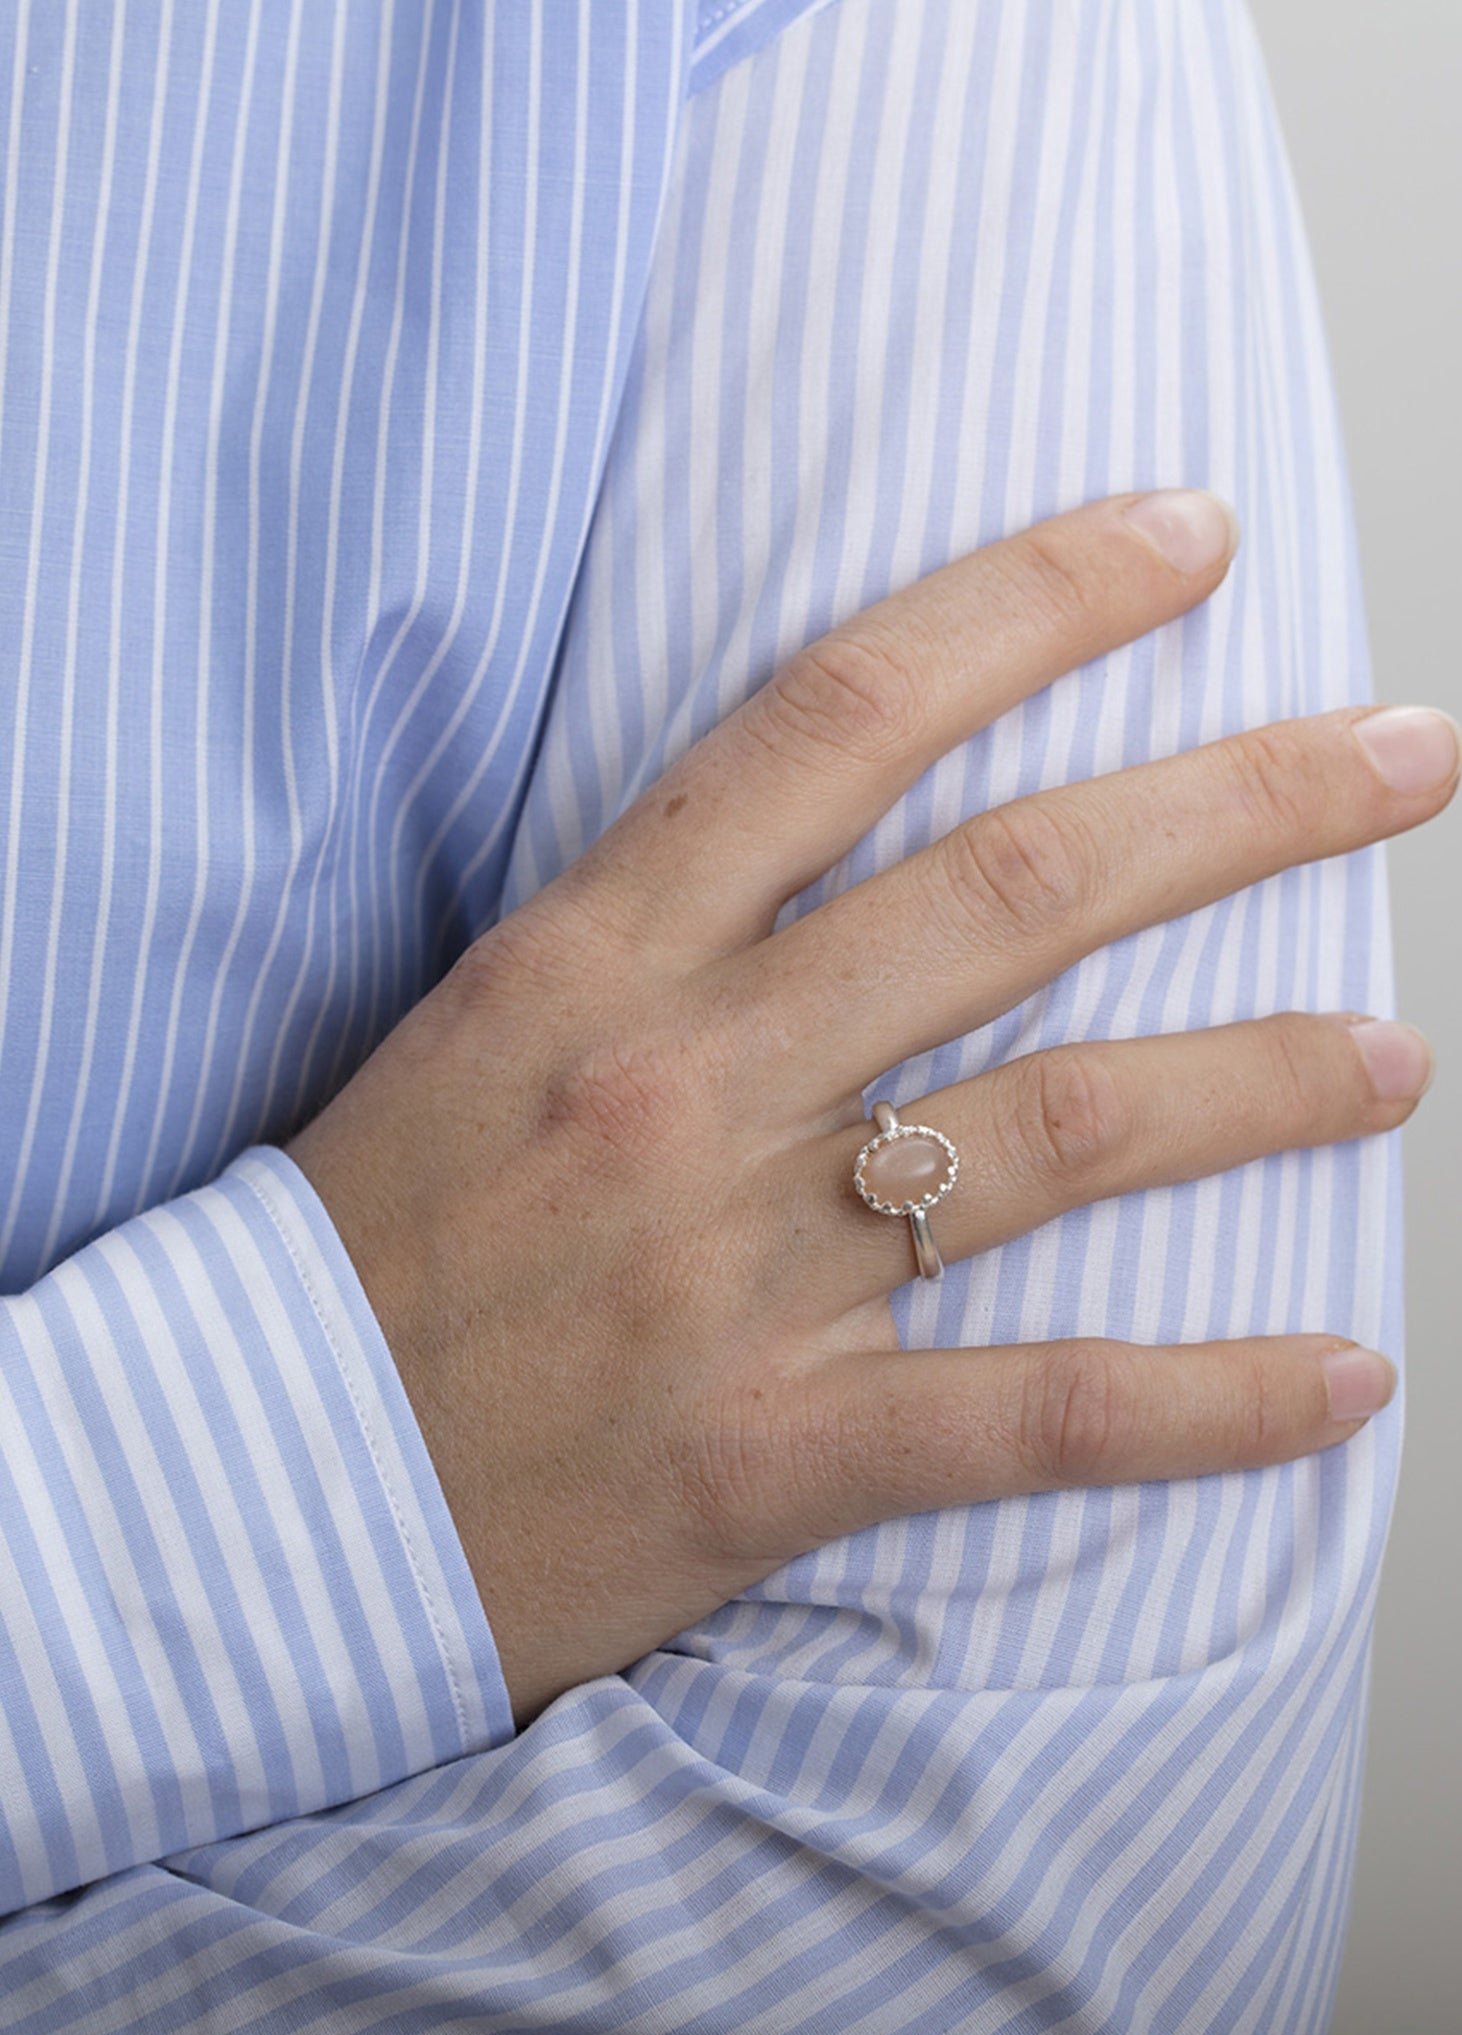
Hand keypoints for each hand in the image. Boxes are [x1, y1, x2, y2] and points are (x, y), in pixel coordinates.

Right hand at [284, 489, 1454, 1729]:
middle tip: (1402, 758)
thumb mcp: (481, 1026)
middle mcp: (688, 1080)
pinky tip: (1340, 1384)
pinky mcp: (769, 1452)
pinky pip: (1035, 1415)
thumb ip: (658, 935)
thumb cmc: (366, 1246)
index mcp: (595, 954)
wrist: (249, 1488)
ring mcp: (736, 1267)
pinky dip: (1207, 1404)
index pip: (840, 715)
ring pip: (1058, 1127)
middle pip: (1013, 892)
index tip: (1185, 543)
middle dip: (1237, 805)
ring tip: (1393, 1054)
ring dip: (1260, 1082)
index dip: (1033, 604)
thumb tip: (841, 864)